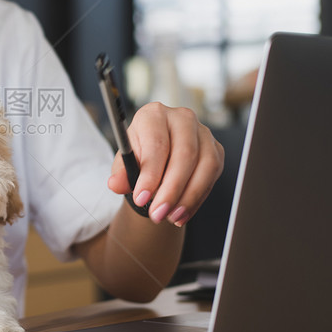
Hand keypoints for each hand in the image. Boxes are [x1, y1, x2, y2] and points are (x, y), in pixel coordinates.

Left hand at [108, 102, 223, 226]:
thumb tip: (115, 184)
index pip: (157, 144)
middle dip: (171, 190)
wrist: (157, 158)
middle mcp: (182, 118)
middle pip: (185, 154)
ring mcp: (203, 133)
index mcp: (154, 115)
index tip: (141, 198)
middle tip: (157, 213)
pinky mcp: (216, 150)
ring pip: (205, 165)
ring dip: (188, 197)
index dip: (150, 174)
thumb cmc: (140, 155)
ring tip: (170, 217)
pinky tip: (182, 212)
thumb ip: (120, 173)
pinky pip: (213, 175)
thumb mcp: (124, 163)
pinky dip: (198, 198)